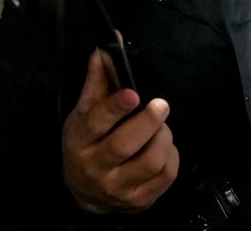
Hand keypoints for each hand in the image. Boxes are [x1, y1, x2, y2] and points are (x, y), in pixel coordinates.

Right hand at [61, 48, 178, 212]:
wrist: (85, 192)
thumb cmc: (85, 144)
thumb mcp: (82, 115)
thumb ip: (96, 83)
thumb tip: (104, 50)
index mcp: (79, 140)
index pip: (96, 123)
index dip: (115, 107)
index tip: (133, 93)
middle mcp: (96, 167)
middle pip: (125, 144)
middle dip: (148, 122)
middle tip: (161, 104)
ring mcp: (119, 188)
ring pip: (150, 161)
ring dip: (162, 138)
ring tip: (162, 126)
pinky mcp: (140, 201)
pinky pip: (165, 176)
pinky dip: (171, 156)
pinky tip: (165, 146)